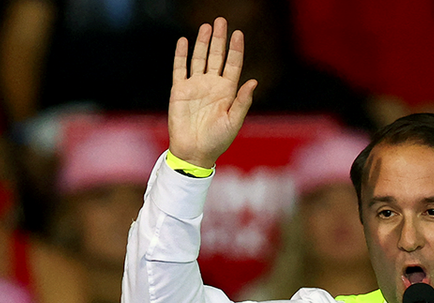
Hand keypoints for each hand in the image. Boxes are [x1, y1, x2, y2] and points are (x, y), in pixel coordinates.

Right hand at [168, 17, 257, 168]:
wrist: (194, 152)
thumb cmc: (217, 140)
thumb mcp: (234, 122)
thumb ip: (242, 102)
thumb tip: (253, 82)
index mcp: (228, 91)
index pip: (233, 64)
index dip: (236, 49)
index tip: (238, 33)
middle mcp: (212, 85)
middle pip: (216, 56)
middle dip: (219, 39)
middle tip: (221, 20)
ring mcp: (195, 86)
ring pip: (199, 58)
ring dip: (202, 42)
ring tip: (206, 26)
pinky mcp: (180, 90)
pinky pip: (180, 68)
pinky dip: (182, 55)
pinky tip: (184, 41)